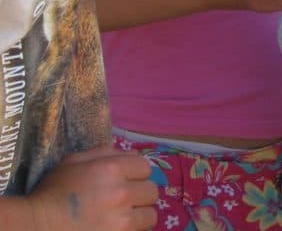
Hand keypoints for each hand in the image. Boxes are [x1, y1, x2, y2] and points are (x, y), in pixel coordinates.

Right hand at [27, 146, 156, 230]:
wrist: (35, 229)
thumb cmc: (52, 194)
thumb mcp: (74, 162)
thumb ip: (104, 153)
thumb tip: (130, 155)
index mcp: (113, 169)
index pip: (145, 167)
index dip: (136, 173)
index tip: (128, 180)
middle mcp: (122, 194)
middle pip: (151, 191)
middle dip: (141, 194)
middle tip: (127, 201)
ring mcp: (122, 222)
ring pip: (150, 216)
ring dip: (140, 216)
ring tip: (125, 218)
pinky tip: (119, 229)